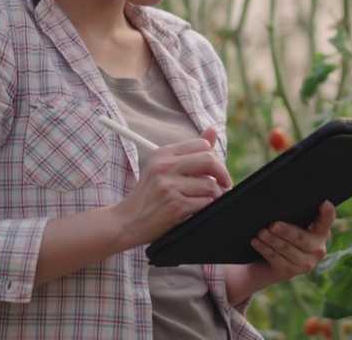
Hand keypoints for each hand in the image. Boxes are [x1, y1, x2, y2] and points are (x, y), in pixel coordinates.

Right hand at [114, 127, 232, 245]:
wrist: (126, 221)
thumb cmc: (148, 195)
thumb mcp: (163, 167)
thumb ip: (190, 152)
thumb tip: (213, 130)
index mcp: (163, 153)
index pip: (202, 145)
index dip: (214, 158)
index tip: (215, 171)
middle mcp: (165, 166)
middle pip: (209, 160)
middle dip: (222, 174)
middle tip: (224, 184)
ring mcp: (169, 187)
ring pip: (210, 185)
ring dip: (216, 194)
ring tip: (210, 199)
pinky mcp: (175, 206)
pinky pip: (205, 203)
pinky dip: (208, 207)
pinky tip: (199, 209)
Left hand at [245, 200, 334, 288]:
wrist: (264, 263)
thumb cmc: (277, 233)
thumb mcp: (286, 220)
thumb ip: (288, 210)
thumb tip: (273, 191)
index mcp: (321, 231)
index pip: (328, 220)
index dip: (327, 212)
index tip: (324, 202)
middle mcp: (318, 249)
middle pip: (301, 238)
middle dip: (286, 230)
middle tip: (272, 224)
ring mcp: (306, 263)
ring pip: (287, 249)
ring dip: (271, 240)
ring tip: (260, 232)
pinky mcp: (291, 272)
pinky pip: (276, 259)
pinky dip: (264, 249)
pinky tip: (255, 241)